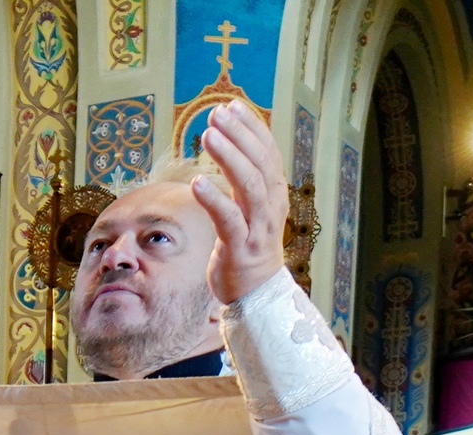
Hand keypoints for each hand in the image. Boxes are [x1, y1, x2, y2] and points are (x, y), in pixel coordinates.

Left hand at [192, 100, 288, 304]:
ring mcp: (257, 228)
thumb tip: (232, 144)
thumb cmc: (248, 246)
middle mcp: (271, 207)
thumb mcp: (250, 209)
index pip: (268, 152)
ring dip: (228, 157)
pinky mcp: (240, 248)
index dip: (252, 127)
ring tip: (208, 135)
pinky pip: (228, 219)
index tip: (232, 105)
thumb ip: (245, 180)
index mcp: (275, 194)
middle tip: (217, 113)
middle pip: (259, 163)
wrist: (256, 293)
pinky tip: (197, 182)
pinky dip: (214, 199)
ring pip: (248, 186)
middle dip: (239, 134)